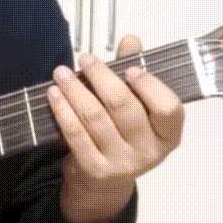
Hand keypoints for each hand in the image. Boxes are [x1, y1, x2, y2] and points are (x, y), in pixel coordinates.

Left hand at [46, 35, 184, 222]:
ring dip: (76, 91)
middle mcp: (149, 151)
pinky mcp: (94, 170)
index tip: (129, 68)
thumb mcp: (137, 108)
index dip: (149, 86)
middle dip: (102, 78)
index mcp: (169, 134)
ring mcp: (122, 163)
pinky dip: (63, 112)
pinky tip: (53, 95)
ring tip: (61, 73)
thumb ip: (136, 74)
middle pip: (125, 108)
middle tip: (85, 60)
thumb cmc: (123, 135)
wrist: (103, 183)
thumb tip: (131, 40)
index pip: (168, 108)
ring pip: (96, 119)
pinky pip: (76, 135)